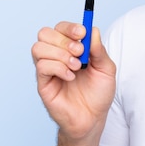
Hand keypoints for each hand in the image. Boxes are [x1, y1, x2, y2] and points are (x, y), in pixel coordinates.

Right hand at [32, 22, 115, 139]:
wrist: (93, 118)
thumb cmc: (99, 93)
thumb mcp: (106, 69)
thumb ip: (99, 50)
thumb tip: (92, 29)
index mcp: (70, 48)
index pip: (61, 28)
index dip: (70, 27)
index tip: (82, 33)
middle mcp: (56, 56)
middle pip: (45, 33)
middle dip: (63, 39)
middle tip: (80, 52)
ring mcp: (48, 69)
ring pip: (38, 47)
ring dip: (60, 54)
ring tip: (76, 67)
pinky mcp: (43, 83)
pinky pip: (41, 67)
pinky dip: (58, 68)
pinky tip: (70, 77)